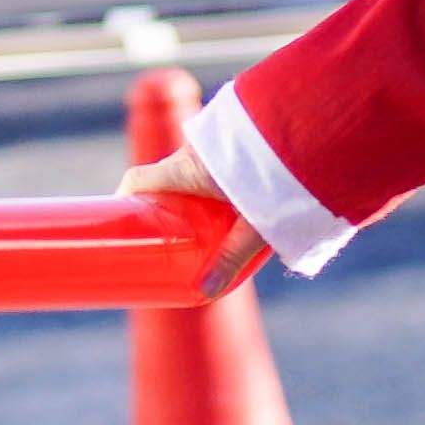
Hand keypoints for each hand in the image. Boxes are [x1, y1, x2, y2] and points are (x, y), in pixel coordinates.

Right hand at [119, 138, 260, 295]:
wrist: (302, 131)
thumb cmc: (273, 176)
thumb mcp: (252, 224)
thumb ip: (231, 257)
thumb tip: (204, 293)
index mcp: (184, 169)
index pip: (139, 179)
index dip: (124, 197)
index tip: (122, 217)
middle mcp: (192, 152)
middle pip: (162, 176)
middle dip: (159, 200)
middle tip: (162, 228)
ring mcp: (213, 142)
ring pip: (187, 168)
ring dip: (185, 190)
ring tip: (193, 218)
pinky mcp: (235, 140)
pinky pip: (209, 161)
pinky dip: (206, 180)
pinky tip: (221, 198)